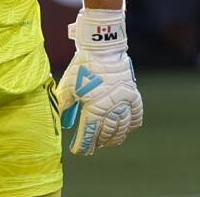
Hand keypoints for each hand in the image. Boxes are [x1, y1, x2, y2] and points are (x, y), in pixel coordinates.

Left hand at [56, 9, 143, 154]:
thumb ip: (65, 105)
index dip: (83, 145)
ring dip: (115, 137)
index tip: (78, 150)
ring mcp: (124, 102)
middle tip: (94, 145)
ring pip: (122, 127)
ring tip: (109, 141)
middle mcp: (111, 108)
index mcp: (93, 108)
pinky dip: (132, 124)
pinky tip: (127, 128)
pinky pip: (136, 115)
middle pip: (106, 133)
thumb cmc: (83, 66)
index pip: (89, 134)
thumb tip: (63, 121)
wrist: (103, 48)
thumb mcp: (68, 85)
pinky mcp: (132, 94)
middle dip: (99, 141)